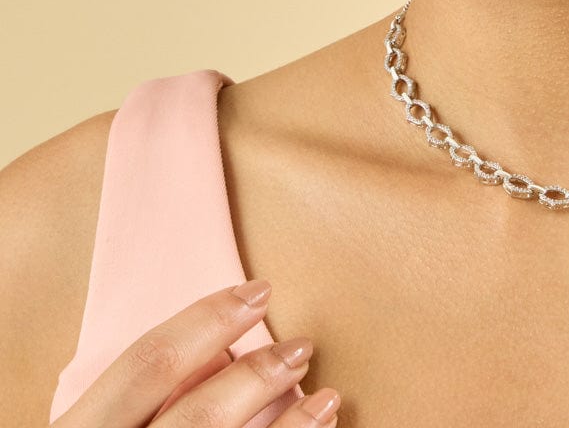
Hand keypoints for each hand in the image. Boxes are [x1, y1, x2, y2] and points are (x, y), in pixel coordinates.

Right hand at [51, 279, 341, 425]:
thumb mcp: (104, 424)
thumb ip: (146, 397)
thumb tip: (223, 352)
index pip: (146, 364)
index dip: (207, 319)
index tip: (260, 290)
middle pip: (200, 415)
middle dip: (257, 375)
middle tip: (303, 346)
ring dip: (291, 425)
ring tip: (328, 398)